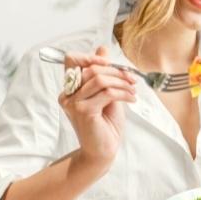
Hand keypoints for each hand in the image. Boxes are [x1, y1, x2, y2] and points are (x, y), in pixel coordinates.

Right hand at [58, 46, 135, 170]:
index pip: (71, 60)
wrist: (103, 150)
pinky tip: (131, 98)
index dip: (90, 56)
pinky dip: (123, 93)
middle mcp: (67, 94)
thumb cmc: (105, 124)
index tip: (110, 63)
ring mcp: (73, 103)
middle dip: (116, 71)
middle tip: (131, 79)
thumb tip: (102, 48)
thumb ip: (103, 73)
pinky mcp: (83, 111)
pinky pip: (106, 93)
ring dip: (121, 82)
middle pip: (91, 69)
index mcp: (70, 88)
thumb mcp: (106, 93)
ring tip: (132, 89)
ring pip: (99, 79)